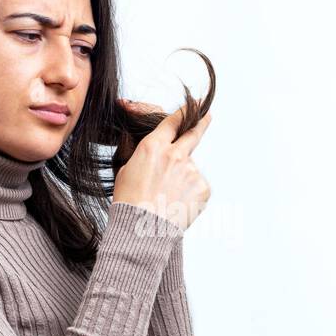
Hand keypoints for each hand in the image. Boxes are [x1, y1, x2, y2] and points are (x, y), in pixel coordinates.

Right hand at [113, 100, 211, 231]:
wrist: (143, 229)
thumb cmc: (130, 202)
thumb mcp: (126, 170)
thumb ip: (144, 155)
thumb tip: (155, 148)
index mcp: (153, 147)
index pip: (173, 122)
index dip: (184, 113)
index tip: (194, 106)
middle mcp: (175, 154)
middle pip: (194, 133)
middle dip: (202, 121)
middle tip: (208, 115)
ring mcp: (192, 171)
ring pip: (191, 169)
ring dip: (183, 178)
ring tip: (168, 198)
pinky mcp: (203, 187)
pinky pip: (198, 186)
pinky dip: (191, 194)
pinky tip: (178, 204)